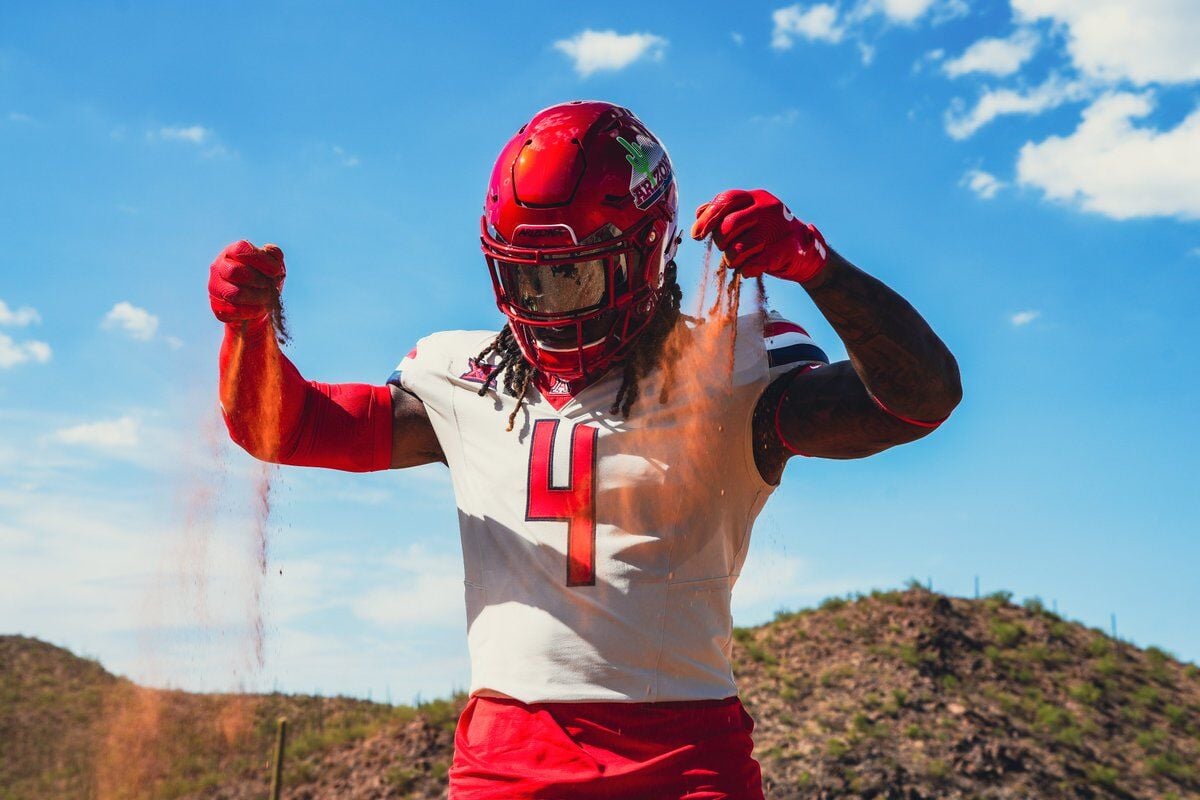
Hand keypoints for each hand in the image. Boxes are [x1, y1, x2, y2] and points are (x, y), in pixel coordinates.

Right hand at [208, 240, 285, 323]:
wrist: (260, 304)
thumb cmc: (265, 278)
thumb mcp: (273, 263)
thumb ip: (274, 254)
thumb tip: (267, 251)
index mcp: (231, 252)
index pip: (240, 249)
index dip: (260, 259)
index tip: (275, 270)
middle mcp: (219, 268)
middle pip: (234, 271)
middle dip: (258, 280)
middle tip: (269, 285)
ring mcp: (215, 288)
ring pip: (234, 293)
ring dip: (257, 296)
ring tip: (268, 297)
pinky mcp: (217, 308)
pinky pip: (234, 311)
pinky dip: (252, 311)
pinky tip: (259, 308)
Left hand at [691, 189, 828, 283]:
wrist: (805, 251)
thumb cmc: (769, 233)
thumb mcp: (750, 217)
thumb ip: (725, 212)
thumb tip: (699, 213)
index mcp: (756, 196)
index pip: (726, 199)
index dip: (708, 217)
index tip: (697, 235)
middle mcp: (767, 208)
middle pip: (728, 225)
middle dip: (720, 242)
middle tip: (724, 248)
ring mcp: (777, 228)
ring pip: (737, 249)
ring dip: (732, 260)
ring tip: (738, 260)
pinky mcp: (783, 251)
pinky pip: (751, 265)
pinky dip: (746, 270)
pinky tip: (750, 268)